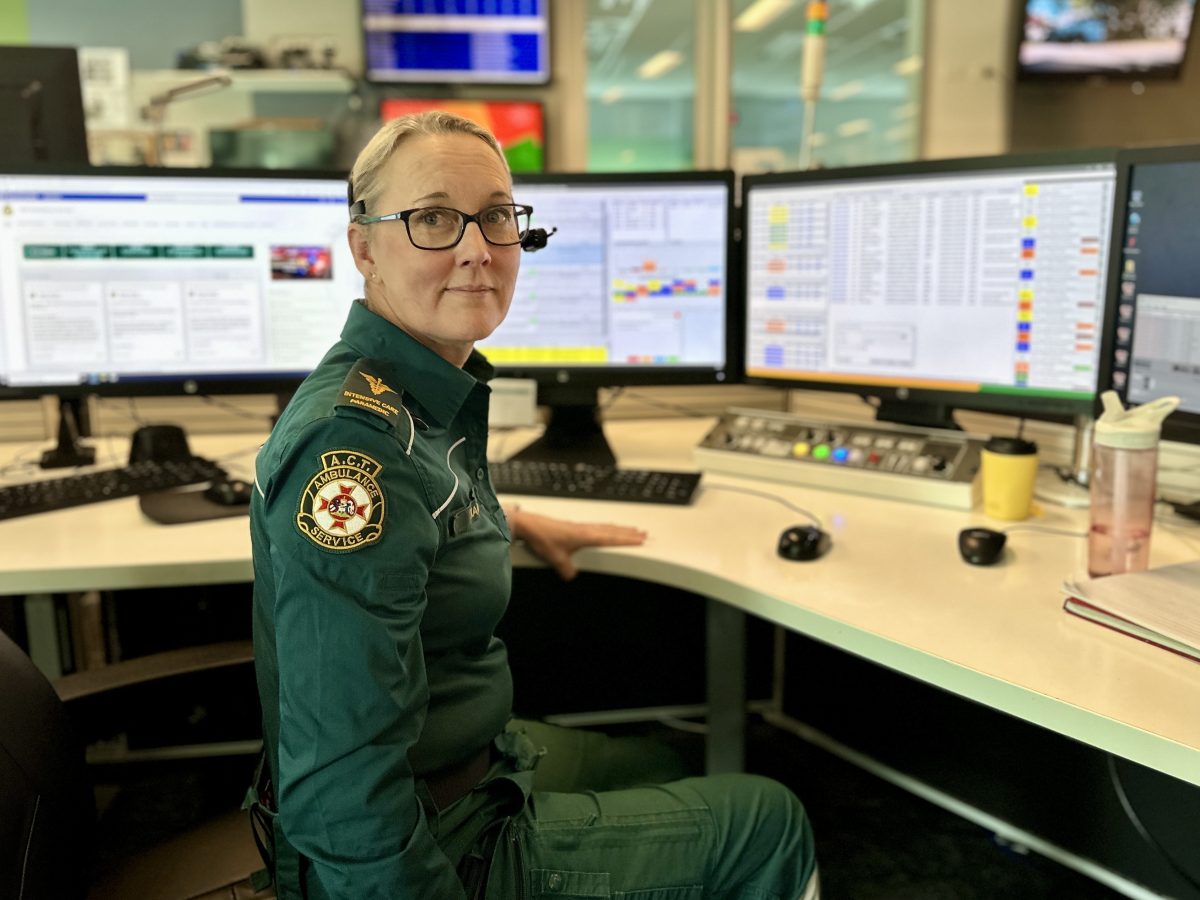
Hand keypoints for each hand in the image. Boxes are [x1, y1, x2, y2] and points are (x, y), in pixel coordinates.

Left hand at [506, 507, 646, 580]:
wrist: (530, 525)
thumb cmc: (543, 537)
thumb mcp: (556, 559)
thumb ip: (567, 569)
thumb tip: (572, 575)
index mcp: (585, 536)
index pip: (612, 538)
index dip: (627, 540)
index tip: (641, 539)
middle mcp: (585, 529)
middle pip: (612, 531)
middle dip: (628, 533)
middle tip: (642, 533)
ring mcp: (579, 526)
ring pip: (605, 527)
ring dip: (619, 528)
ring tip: (630, 529)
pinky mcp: (573, 526)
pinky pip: (596, 526)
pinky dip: (606, 527)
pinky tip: (605, 529)